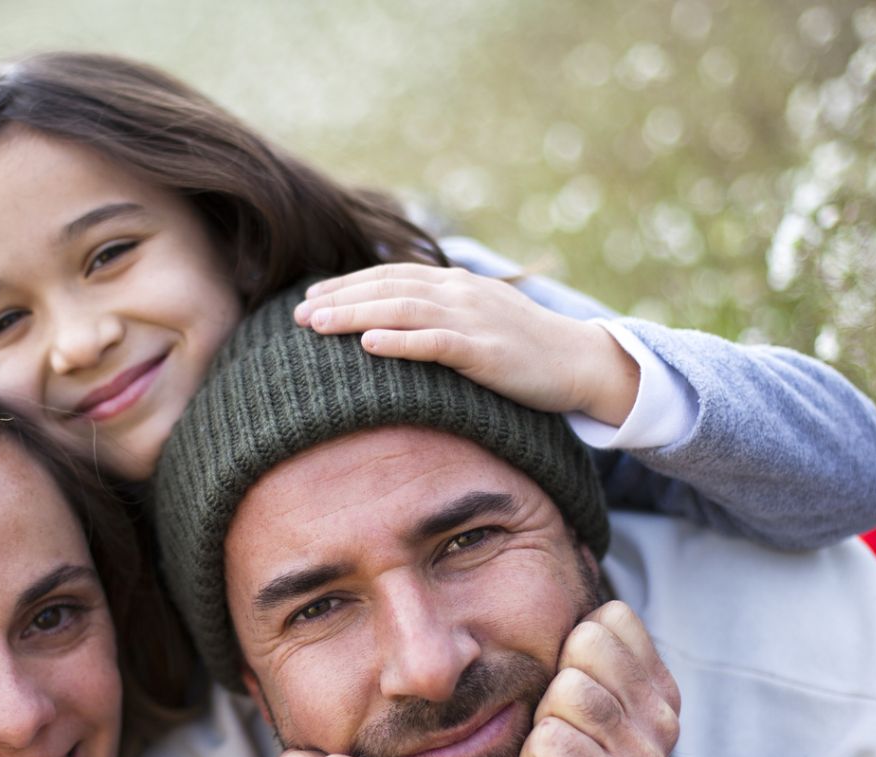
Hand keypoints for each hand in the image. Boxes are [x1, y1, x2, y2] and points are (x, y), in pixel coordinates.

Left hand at [297, 263, 639, 425]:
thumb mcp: (478, 318)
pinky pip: (436, 343)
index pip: (389, 276)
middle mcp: (459, 292)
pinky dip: (400, 342)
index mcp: (454, 283)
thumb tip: (394, 318)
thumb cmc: (524, 347)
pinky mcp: (486, 351)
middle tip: (296, 314)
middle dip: (338, 299)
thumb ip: (439, 312)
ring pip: (402, 310)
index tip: (309, 297)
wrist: (580, 361)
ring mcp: (473, 319)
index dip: (346, 284)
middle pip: (387, 288)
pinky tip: (368, 344)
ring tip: (317, 325)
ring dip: (355, 315)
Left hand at [518, 600, 680, 756]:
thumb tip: (570, 548)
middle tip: (563, 738)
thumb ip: (585, 651)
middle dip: (553, 690)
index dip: (572, 653)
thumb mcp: (587, 707)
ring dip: (542, 731)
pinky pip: (549, 742)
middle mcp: (661, 716)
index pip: (608, 618)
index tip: (575, 705)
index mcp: (657, 687)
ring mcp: (644, 755)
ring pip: (564, 693)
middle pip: (582, 647)